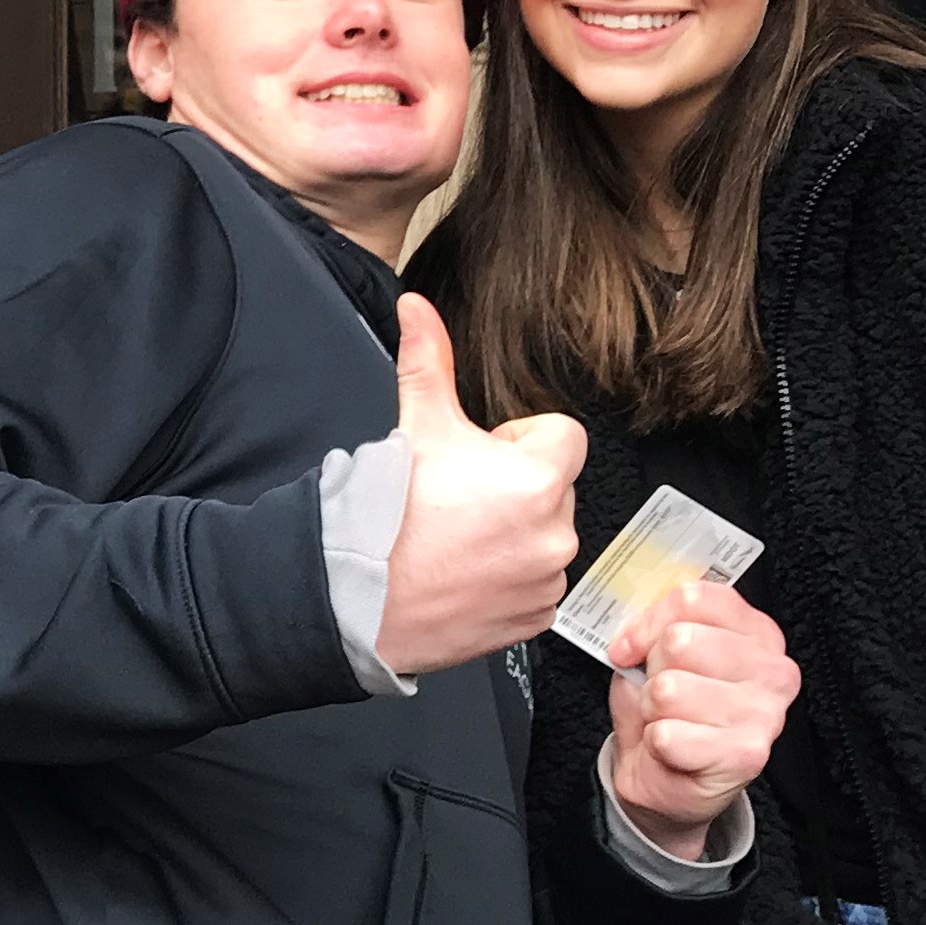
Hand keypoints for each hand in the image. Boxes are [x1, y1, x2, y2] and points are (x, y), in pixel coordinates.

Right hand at [373, 297, 582, 675]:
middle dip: (517, 488)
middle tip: (462, 501)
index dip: (521, 440)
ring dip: (516, 535)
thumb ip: (428, 360)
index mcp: (538, 478)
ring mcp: (547, 578)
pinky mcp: (536, 616)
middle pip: (553, 487)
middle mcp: (555, 532)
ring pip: (545, 536)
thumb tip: (417, 308)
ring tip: (460, 540)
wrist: (361, 595)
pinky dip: (511, 580)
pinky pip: (538, 585)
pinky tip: (468, 574)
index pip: (563, 436)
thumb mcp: (416, 425)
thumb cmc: (390, 515)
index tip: (483, 457)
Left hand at [602, 574, 797, 856]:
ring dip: (653, 709)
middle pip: (680, 640)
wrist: (666, 776)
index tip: (632, 646)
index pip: (692, 598)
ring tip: (669, 719)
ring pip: (669, 688)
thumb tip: (634, 619)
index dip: (648, 622)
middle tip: (660, 691)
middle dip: (652, 669)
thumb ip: (654, 622)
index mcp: (755, 631)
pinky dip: (658, 742)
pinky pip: (668, 734)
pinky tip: (675, 747)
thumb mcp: (655, 651)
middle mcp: (772, 669)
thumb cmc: (667, 709)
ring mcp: (764, 713)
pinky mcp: (746, 755)